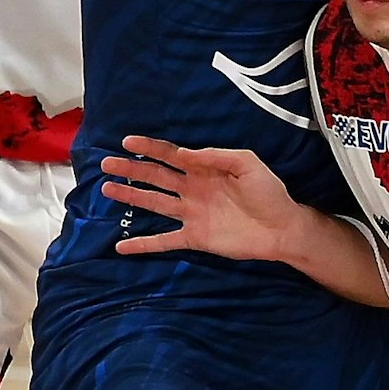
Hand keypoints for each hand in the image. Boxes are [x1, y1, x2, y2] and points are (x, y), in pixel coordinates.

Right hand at [101, 139, 299, 259]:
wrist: (282, 227)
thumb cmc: (269, 192)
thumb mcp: (247, 163)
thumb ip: (216, 156)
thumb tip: (184, 153)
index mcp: (204, 169)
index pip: (171, 155)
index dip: (149, 148)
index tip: (127, 142)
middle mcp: (193, 190)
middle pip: (156, 177)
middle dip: (131, 169)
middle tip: (107, 164)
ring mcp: (191, 214)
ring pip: (154, 203)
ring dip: (131, 196)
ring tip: (107, 190)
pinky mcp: (195, 238)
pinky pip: (164, 241)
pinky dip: (143, 244)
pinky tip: (121, 247)